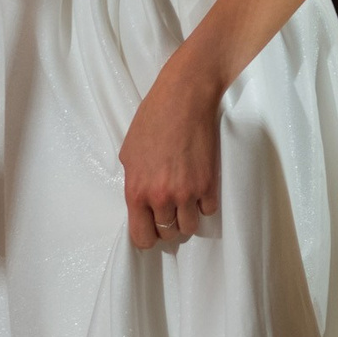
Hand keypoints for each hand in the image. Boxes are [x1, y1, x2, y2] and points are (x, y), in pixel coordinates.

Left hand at [118, 60, 222, 248]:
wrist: (184, 99)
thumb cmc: (152, 119)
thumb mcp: (128, 152)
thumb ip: (133, 181)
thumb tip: (139, 201)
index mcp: (137, 191)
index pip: (142, 237)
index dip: (146, 237)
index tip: (151, 230)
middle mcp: (161, 197)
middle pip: (168, 234)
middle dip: (167, 224)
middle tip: (169, 208)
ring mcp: (187, 193)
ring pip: (190, 227)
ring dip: (187, 216)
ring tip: (185, 199)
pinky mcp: (208, 185)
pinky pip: (208, 210)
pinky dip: (204, 202)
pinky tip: (199, 185)